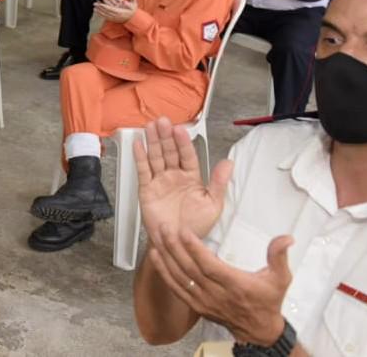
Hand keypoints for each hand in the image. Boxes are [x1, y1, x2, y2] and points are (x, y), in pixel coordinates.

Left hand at [93, 0, 136, 22]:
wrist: (133, 20)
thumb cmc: (133, 11)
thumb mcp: (134, 4)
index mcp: (120, 11)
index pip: (110, 8)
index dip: (105, 6)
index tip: (100, 4)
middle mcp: (116, 15)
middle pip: (106, 11)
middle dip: (100, 8)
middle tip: (94, 4)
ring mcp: (115, 18)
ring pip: (105, 15)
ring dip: (99, 11)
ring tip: (94, 8)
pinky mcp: (114, 20)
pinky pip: (106, 17)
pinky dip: (102, 15)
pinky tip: (98, 13)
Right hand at [134, 117, 231, 246]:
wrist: (177, 245)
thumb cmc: (195, 227)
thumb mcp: (213, 205)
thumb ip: (219, 183)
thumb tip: (228, 164)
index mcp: (191, 178)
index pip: (187, 155)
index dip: (183, 142)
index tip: (180, 129)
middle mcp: (174, 176)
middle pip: (169, 152)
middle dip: (165, 136)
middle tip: (162, 122)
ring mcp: (160, 182)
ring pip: (156, 157)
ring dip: (153, 141)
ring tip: (150, 126)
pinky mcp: (146, 190)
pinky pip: (143, 171)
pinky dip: (139, 157)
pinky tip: (138, 144)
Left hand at [148, 226, 292, 344]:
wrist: (258, 330)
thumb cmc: (268, 301)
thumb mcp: (280, 278)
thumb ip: (279, 256)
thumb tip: (286, 238)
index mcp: (234, 285)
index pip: (209, 266)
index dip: (194, 248)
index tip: (184, 231)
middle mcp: (216, 294)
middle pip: (189, 269)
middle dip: (174, 247)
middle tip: (164, 227)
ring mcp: (203, 301)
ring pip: (179, 277)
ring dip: (165, 257)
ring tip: (156, 237)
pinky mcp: (196, 305)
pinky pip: (176, 288)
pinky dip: (164, 272)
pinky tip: (156, 257)